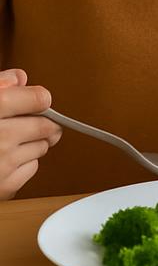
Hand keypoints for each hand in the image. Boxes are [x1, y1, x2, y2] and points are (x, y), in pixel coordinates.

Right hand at [0, 68, 59, 199]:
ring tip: (9, 142)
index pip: (40, 99)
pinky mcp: (4, 187)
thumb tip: (21, 79)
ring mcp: (3, 164)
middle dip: (41, 123)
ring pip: (42, 146)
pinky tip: (3, 160)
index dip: (39, 99)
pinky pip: (32, 167)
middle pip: (46, 126)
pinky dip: (22, 163)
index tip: (36, 101)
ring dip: (32, 143)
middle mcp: (0, 137)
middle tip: (29, 123)